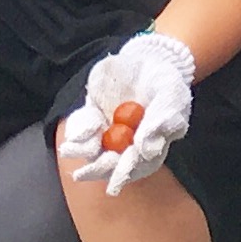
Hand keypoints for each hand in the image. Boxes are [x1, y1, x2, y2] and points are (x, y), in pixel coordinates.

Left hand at [57, 29, 196, 193]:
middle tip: (82, 174)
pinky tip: (74, 135)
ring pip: (93, 148)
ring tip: (70, 151)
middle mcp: (125, 144)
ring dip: (82, 152)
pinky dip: (78, 130)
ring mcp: (107, 130)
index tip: (113, 183)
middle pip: (109, 163)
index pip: (134, 166)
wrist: (152, 58)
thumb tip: (147, 150)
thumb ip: (159, 123)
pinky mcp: (94, 114)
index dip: (123, 173)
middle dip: (96, 168)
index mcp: (146, 148)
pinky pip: (83, 126)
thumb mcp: (170, 100)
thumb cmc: (166, 84)